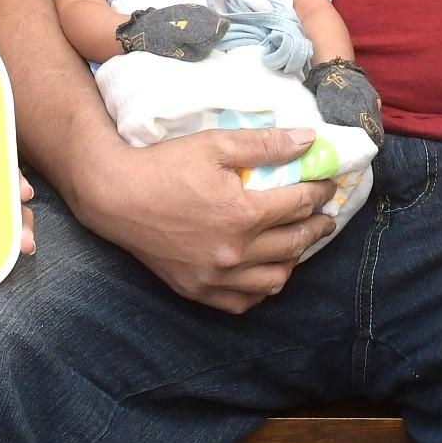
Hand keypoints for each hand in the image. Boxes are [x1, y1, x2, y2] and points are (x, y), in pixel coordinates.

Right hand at [64, 123, 334, 313]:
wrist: (114, 196)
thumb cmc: (164, 165)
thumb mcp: (215, 145)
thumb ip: (265, 144)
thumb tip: (310, 140)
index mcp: (242, 214)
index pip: (298, 205)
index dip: (319, 193)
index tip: (327, 185)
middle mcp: (234, 252)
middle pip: (293, 244)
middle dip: (315, 227)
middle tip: (324, 217)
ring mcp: (215, 276)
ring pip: (274, 280)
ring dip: (293, 261)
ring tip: (297, 244)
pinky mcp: (197, 290)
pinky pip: (242, 302)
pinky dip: (260, 289)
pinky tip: (265, 273)